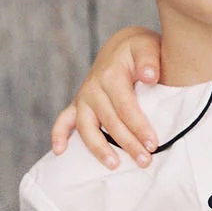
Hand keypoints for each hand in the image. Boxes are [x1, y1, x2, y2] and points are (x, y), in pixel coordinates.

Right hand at [50, 27, 161, 168]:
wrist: (122, 45)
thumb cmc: (139, 49)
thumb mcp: (147, 47)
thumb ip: (149, 61)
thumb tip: (150, 76)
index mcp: (111, 75)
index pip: (125, 107)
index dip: (139, 127)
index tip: (153, 144)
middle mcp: (93, 88)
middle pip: (109, 122)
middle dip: (128, 143)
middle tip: (145, 161)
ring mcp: (83, 97)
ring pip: (87, 127)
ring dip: (98, 148)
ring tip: (113, 165)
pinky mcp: (78, 103)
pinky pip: (63, 120)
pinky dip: (58, 135)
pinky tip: (59, 152)